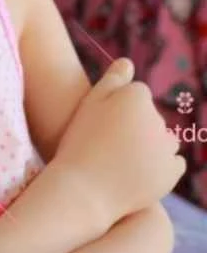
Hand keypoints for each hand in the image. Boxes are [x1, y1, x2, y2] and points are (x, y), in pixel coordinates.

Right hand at [53, 56, 185, 228]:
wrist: (83, 190)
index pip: (136, 95)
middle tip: (106, 146)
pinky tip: (138, 172)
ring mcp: (166, 146)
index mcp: (136, 96)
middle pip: (150, 117)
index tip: (101, 126)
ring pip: (163, 139)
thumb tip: (128, 62)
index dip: (117, 110)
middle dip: (135, 127)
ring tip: (121, 160)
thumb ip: (112, 81)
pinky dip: (160, 166)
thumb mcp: (89, 104)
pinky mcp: (172, 171)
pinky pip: (173, 163)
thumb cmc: (79, 143)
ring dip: (150, 145)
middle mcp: (157, 117)